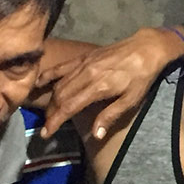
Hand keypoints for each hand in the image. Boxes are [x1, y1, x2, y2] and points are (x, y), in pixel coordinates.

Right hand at [37, 26, 183, 139]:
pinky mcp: (84, 57)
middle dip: (51, 114)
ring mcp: (83, 64)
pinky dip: (48, 75)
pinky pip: (62, 67)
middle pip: (61, 96)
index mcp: (98, 87)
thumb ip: (111, 116)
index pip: (69, 106)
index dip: (55, 121)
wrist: (145, 48)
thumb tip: (95, 134)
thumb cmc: (141, 77)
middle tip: (46, 127)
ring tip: (47, 114)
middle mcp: (86, 74)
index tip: (46, 133)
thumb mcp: (131, 100)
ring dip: (51, 100)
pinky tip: (38, 83)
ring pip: (60, 83)